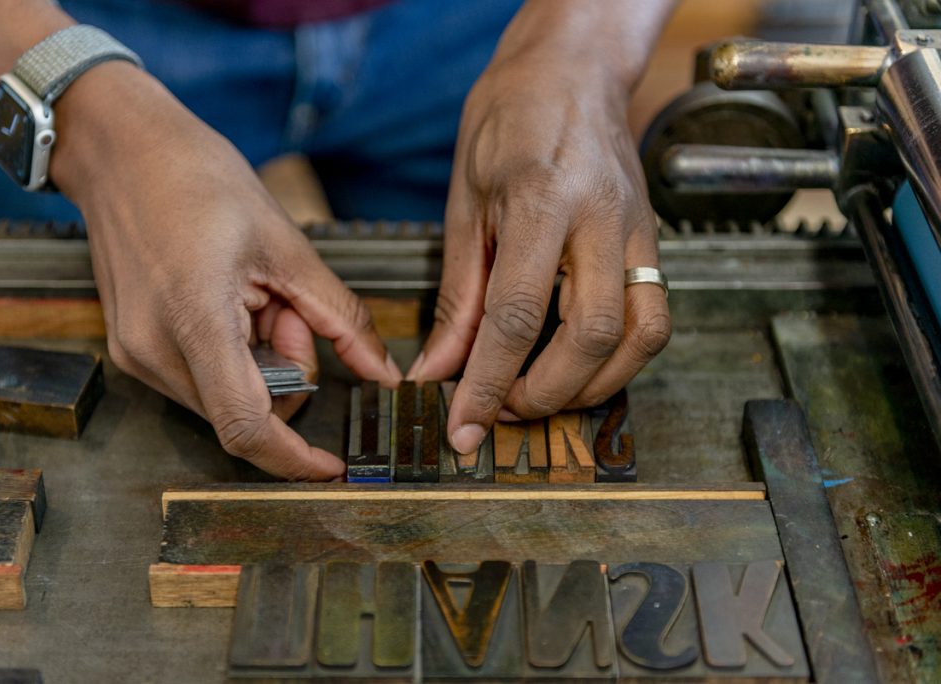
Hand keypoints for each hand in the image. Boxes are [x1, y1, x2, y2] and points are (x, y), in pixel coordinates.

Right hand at [52, 64, 400, 478]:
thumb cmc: (199, 179)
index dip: (295, 458)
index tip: (332, 465)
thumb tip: (382, 373)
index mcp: (195, 320)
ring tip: (257, 296)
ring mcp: (135, 354)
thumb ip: (340, 318)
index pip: (246, 426)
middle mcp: (154, 351)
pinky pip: (200, 378)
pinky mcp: (131, 349)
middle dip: (288, 376)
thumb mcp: (287, 244)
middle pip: (244, 411)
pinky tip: (232, 302)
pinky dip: (233, 355)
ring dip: (261, 364)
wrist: (119, 150)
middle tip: (290, 311)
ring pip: (224, 397)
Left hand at [408, 1, 672, 454]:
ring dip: (593, 386)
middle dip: (544, 393)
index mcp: (540, 200)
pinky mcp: (656, 240)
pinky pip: (655, 317)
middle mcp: (602, 218)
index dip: (487, 382)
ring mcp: (639, 230)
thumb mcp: (464, 199)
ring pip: (642, 336)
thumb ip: (458, 292)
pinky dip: (622, 359)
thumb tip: (439, 366)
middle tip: (503, 408)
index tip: (464, 425)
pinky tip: (582, 365)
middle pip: (591, 336)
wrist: (574, 68)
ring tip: (544, 395)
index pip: (516, 315)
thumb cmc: (511, 117)